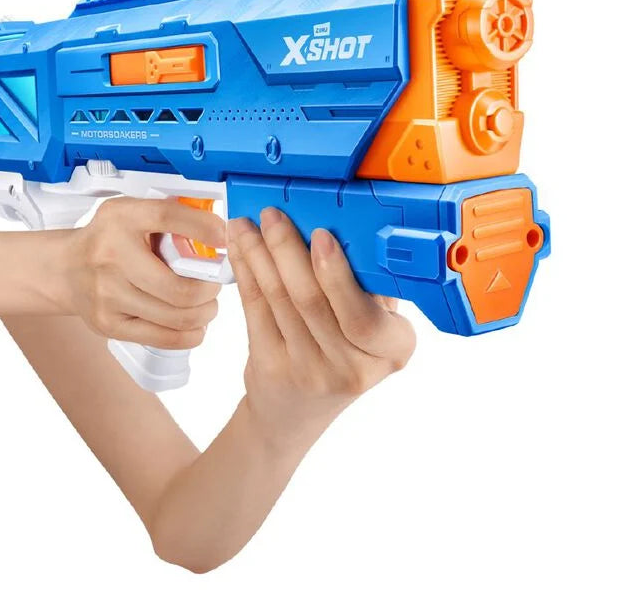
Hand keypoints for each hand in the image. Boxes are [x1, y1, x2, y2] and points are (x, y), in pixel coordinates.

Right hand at [63, 198, 225, 347]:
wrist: (65, 269)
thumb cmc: (110, 239)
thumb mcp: (133, 213)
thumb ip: (172, 217)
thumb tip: (221, 230)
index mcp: (121, 218)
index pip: (167, 217)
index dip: (204, 229)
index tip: (226, 239)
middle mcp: (111, 256)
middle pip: (180, 288)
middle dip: (210, 290)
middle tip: (215, 285)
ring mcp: (108, 295)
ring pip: (178, 317)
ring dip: (205, 313)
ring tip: (207, 305)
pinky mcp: (108, 324)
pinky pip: (164, 338)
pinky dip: (190, 333)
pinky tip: (193, 324)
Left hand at [227, 208, 414, 450]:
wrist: (295, 413)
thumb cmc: (342, 356)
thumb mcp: (372, 328)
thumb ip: (367, 287)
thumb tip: (340, 223)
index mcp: (389, 351)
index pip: (365, 317)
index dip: (338, 275)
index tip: (321, 235)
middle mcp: (351, 367)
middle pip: (311, 300)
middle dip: (287, 249)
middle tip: (274, 216)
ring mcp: (307, 371)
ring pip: (278, 299)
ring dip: (259, 254)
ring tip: (249, 224)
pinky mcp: (270, 367)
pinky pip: (255, 308)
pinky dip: (245, 271)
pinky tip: (241, 248)